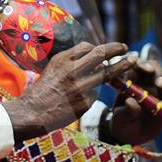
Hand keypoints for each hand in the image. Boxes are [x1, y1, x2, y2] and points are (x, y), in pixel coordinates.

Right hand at [3, 42, 135, 141]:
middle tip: (126, 48)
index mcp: (62, 60)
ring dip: (120, 68)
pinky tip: (81, 99)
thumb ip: (69, 61)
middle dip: (116, 49)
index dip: (99, 48)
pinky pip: (94, 95)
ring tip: (130, 63)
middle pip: (101, 55)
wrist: (31, 113)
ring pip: (106, 74)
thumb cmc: (40, 91)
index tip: (108, 49)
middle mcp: (72, 71)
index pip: (87, 47)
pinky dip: (91, 95)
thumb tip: (89, 54)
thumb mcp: (51, 69)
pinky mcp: (84, 103)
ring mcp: (80, 87)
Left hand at [107, 59, 161, 145]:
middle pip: (157, 70)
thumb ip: (125, 110)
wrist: (130, 136)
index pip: (138, 67)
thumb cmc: (121, 122)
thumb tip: (131, 102)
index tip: (148, 70)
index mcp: (133, 82)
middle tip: (160, 85)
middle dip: (160, 75)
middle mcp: (148, 83)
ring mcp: (161, 93)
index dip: (143, 65)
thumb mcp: (120, 118)